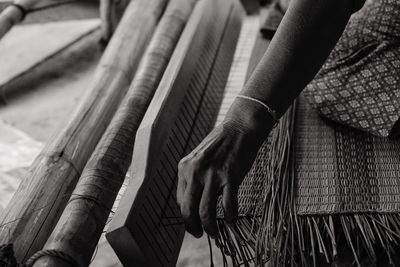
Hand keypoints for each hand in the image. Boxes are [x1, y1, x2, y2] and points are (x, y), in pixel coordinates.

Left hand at [177, 98, 273, 237]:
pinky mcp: (230, 177)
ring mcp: (213, 175)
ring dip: (210, 228)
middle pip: (188, 210)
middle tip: (199, 234)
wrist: (240, 128)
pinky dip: (229, 218)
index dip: (186, 216)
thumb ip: (194, 177)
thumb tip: (194, 203)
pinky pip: (228, 206)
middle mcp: (195, 172)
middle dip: (193, 227)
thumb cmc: (221, 144)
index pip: (180, 201)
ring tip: (215, 233)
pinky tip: (231, 221)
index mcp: (184, 167)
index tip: (194, 223)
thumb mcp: (199, 159)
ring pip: (206, 212)